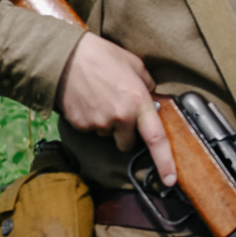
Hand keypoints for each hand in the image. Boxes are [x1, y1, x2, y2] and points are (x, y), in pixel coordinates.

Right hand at [57, 33, 176, 185]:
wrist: (64, 57)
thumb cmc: (101, 56)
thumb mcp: (134, 64)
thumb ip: (147, 84)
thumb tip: (151, 97)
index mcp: (138, 102)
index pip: (156, 139)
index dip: (165, 162)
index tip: (171, 180)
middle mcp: (120, 117)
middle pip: (127, 143)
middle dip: (125, 134)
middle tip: (118, 110)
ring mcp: (98, 123)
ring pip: (107, 135)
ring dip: (107, 124)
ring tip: (100, 98)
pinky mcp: (80, 125)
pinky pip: (90, 129)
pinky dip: (90, 119)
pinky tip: (87, 100)